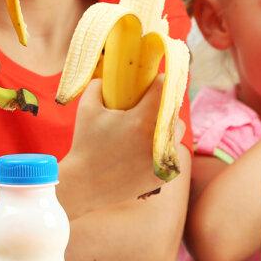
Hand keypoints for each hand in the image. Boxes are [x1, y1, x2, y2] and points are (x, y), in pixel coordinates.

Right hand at [59, 77, 167, 214]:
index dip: (157, 81)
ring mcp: (162, 159)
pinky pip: (172, 153)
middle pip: (173, 111)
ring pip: (176, 133)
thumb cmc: (85, 144)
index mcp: (141, 119)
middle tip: (147, 107)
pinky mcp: (163, 175)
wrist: (85, 184)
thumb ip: (98, 85)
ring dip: (166, 127)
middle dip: (163, 106)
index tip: (151, 81)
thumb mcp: (86, 108)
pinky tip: (147, 148)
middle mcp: (157, 139)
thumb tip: (108, 76)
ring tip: (149, 128)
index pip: (162, 87)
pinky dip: (163, 148)